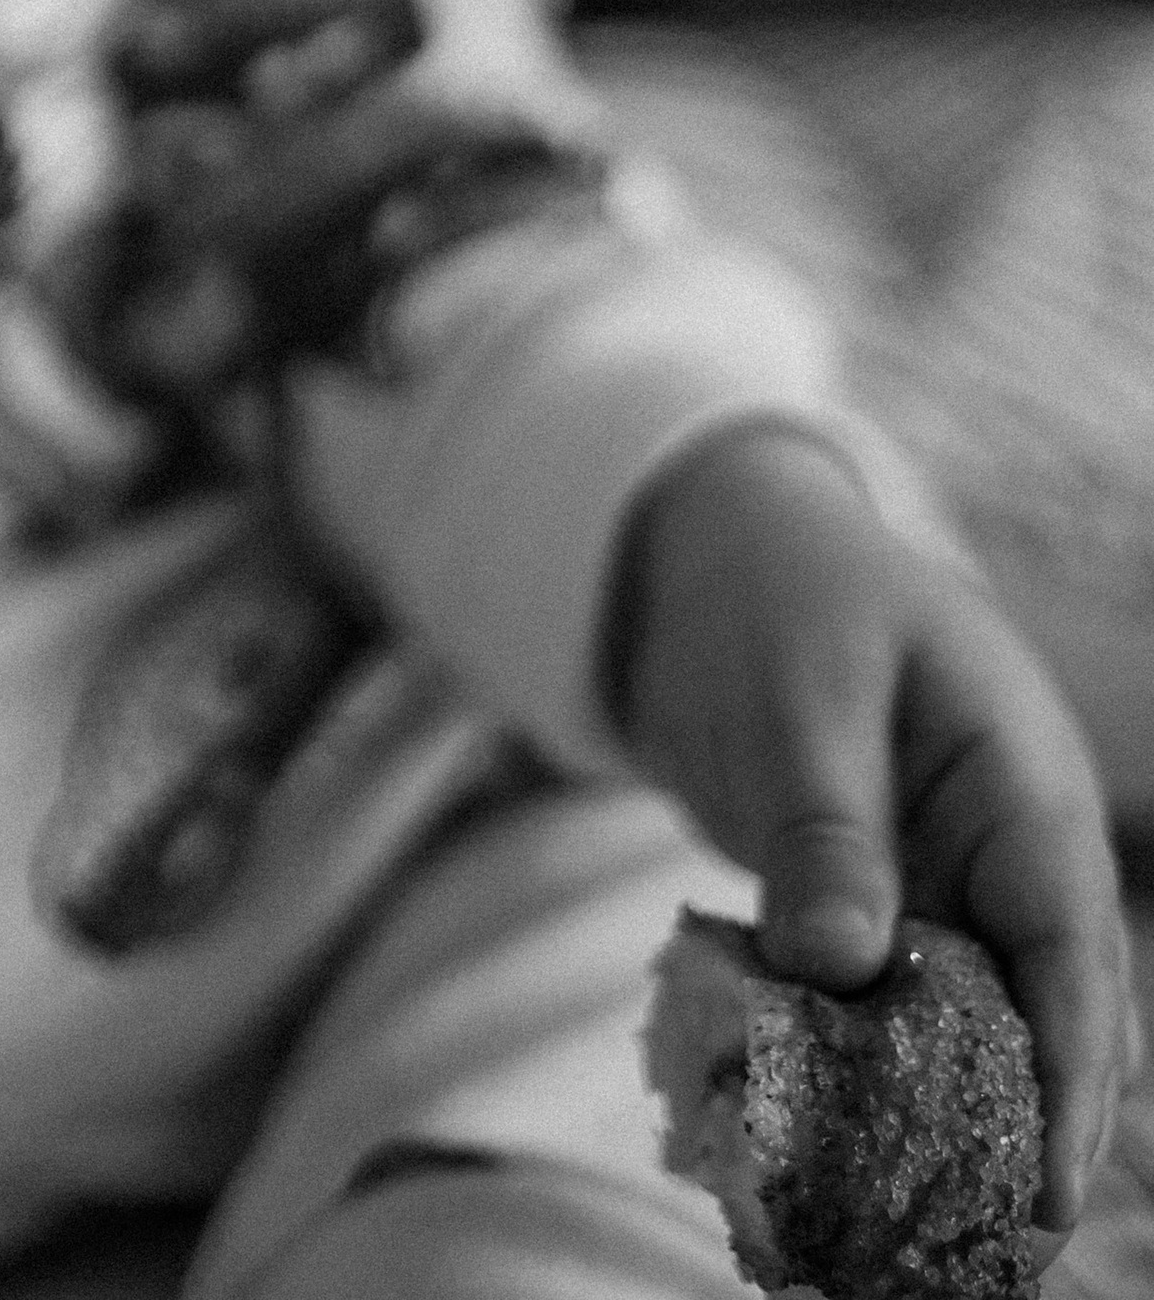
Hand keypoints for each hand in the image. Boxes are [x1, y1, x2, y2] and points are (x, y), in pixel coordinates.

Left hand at [608, 424, 1139, 1235]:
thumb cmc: (775, 589)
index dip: (1071, 1071)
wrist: (710, 550)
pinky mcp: (879, 904)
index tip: (1055, 1185)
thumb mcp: (797, 692)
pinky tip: (829, 1142)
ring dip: (944, 1112)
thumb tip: (840, 964)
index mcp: (1021, 780)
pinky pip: (890, 1003)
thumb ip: (823, 825)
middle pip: (1041, 1010)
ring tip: (909, 1227)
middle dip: (1024, 1126)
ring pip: (969, 1023)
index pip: (1071, 946)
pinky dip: (867, 1066)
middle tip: (978, 1246)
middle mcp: (1003, 843)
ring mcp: (944, 877)